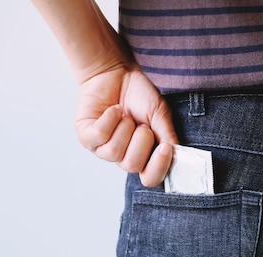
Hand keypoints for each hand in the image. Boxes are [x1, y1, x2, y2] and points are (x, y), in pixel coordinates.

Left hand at [74, 65, 177, 186]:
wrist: (119, 72)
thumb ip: (168, 136)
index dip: (158, 168)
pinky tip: (114, 109)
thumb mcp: (161, 115)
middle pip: (132, 165)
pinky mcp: (86, 136)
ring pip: (113, 153)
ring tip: (126, 114)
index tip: (165, 148)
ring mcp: (102, 149)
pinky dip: (110, 119)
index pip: (150, 178)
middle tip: (141, 123)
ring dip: (124, 128)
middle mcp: (123, 156)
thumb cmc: (141, 94)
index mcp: (144, 155)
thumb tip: (176, 155)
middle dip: (140, 140)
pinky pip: (99, 137)